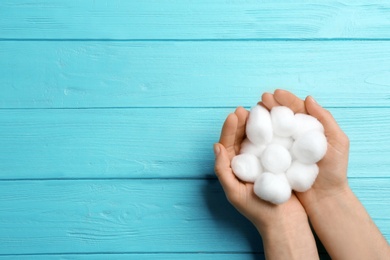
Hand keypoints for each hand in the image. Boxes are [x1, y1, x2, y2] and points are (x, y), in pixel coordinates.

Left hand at [214, 106, 318, 258]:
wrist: (285, 222)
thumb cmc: (258, 210)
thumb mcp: (234, 193)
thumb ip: (223, 170)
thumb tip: (215, 146)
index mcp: (234, 168)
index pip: (228, 144)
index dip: (229, 128)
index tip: (234, 114)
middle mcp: (246, 162)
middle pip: (242, 137)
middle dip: (242, 122)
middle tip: (245, 109)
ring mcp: (262, 161)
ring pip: (257, 138)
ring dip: (256, 124)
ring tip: (258, 110)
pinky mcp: (278, 162)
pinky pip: (273, 144)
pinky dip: (272, 132)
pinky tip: (274, 122)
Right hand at [261, 90, 349, 208]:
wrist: (324, 198)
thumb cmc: (334, 171)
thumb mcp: (338, 142)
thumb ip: (325, 119)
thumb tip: (308, 98)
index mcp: (308, 128)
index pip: (296, 109)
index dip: (285, 100)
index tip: (275, 93)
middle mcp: (293, 136)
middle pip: (280, 117)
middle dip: (270, 106)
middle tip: (262, 99)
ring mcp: (283, 148)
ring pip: (270, 129)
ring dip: (261, 119)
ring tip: (254, 111)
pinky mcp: (274, 161)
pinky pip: (264, 147)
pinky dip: (257, 138)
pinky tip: (250, 131)